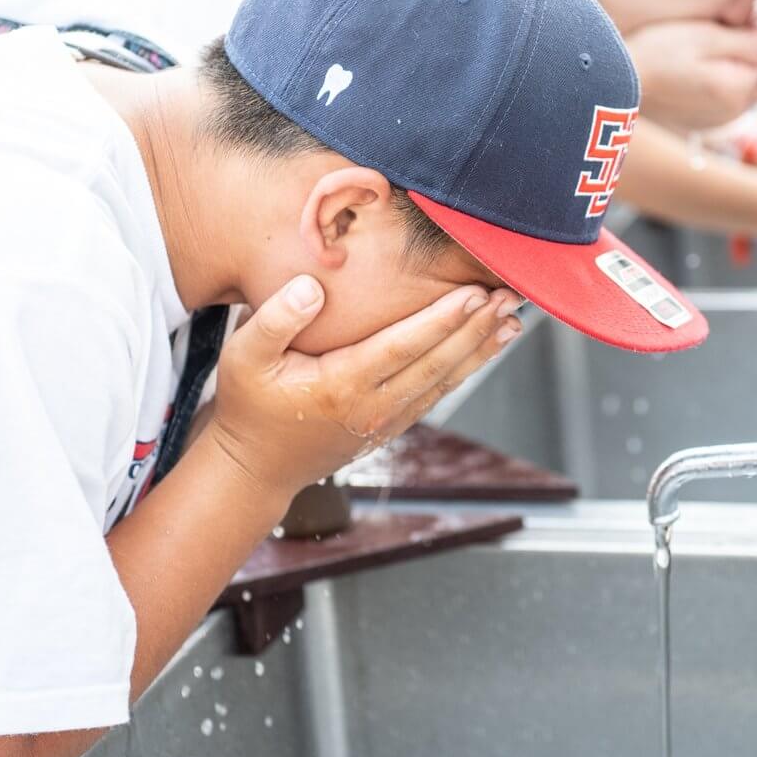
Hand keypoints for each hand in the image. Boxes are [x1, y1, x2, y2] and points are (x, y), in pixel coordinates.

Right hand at [208, 276, 519, 495]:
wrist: (256, 468)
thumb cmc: (248, 406)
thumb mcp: (243, 358)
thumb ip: (275, 320)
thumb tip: (311, 288)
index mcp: (340, 386)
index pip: (402, 347)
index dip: (442, 321)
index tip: (474, 294)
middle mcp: (371, 406)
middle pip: (436, 363)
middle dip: (476, 329)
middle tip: (510, 295)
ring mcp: (385, 420)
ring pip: (443, 381)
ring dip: (480, 350)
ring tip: (513, 320)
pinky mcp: (390, 426)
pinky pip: (435, 394)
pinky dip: (464, 369)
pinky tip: (486, 348)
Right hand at [625, 19, 756, 131]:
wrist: (613, 83)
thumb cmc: (656, 55)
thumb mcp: (707, 38)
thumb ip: (753, 45)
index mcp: (738, 90)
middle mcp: (733, 112)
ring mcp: (718, 120)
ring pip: (749, 85)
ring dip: (750, 60)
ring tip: (736, 32)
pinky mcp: (702, 121)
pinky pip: (729, 96)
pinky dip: (731, 75)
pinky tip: (716, 57)